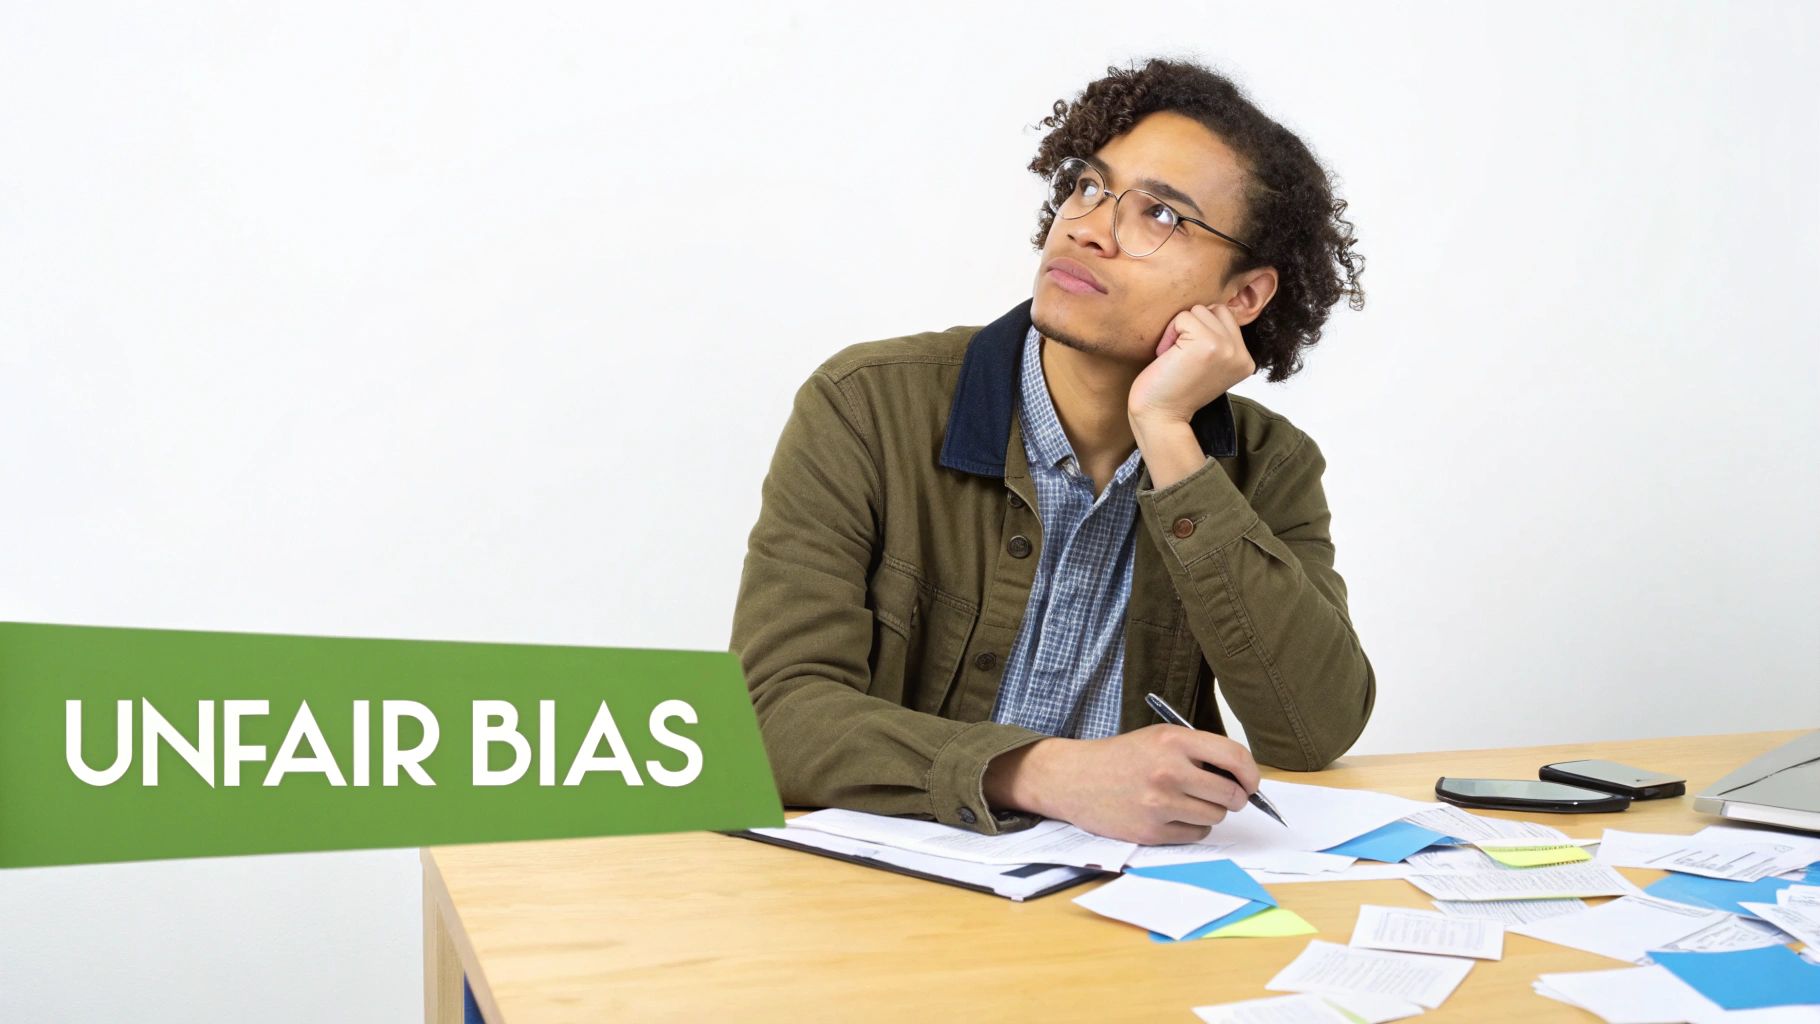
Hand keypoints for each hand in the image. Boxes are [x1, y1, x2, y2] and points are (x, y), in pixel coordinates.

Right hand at [984, 725, 1261, 844]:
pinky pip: (1196, 835)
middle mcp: (1169, 772)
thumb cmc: (1120, 758)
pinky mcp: (1152, 831)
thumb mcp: (1158, 738)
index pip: (1235, 758)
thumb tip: (1242, 778)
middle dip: (1234, 798)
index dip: (1251, 774)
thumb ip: (1199, 751)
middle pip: (1231, 795)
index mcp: (1173, 741)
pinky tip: (1171, 815)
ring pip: (1215, 817)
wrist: (1074, 778)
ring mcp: (1160, 804)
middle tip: (1223, 795)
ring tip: (1187, 801)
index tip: (1251, 782)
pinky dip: (1191, 828)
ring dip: (1210, 812)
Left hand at [1127, 303, 1255, 427]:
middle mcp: (1241, 353)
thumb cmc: (1174, 391)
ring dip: (1179, 330)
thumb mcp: (1208, 365)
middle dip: (1191, 327)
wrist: (1161, 417)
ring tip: (1175, 357)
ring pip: (1198, 311)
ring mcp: (1227, 348)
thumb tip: (1210, 308)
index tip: (1190, 360)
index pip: (1225, 317)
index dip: (1200, 330)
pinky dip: (1169, 334)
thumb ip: (1218, 341)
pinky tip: (1168, 357)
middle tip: (1181, 357)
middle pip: (1213, 309)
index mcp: (1245, 360)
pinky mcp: (1207, 343)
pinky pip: (1183, 317)